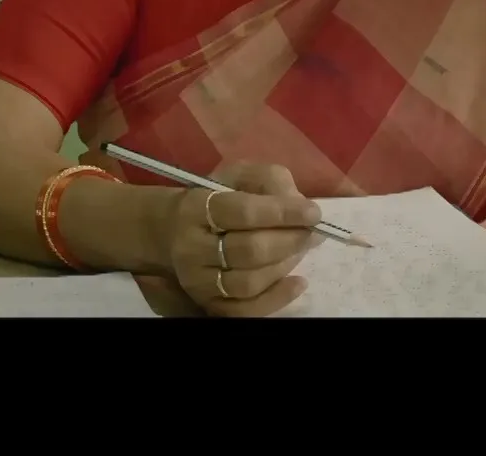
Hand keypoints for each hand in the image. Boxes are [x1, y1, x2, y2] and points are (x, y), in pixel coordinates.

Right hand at [166, 163, 321, 317]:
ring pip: (248, 282)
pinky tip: (298, 282)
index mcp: (195, 207)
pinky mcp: (208, 304)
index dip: (282, 213)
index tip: (314, 213)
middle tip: (312, 233)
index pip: (242, 212)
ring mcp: (198, 281)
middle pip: (248, 250)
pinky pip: (246, 310)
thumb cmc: (213, 198)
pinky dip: (278, 298)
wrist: (172, 232)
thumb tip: (300, 205)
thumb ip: (269, 181)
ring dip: (284, 266)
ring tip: (301, 250)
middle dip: (289, 241)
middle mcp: (191, 248)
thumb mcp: (238, 176)